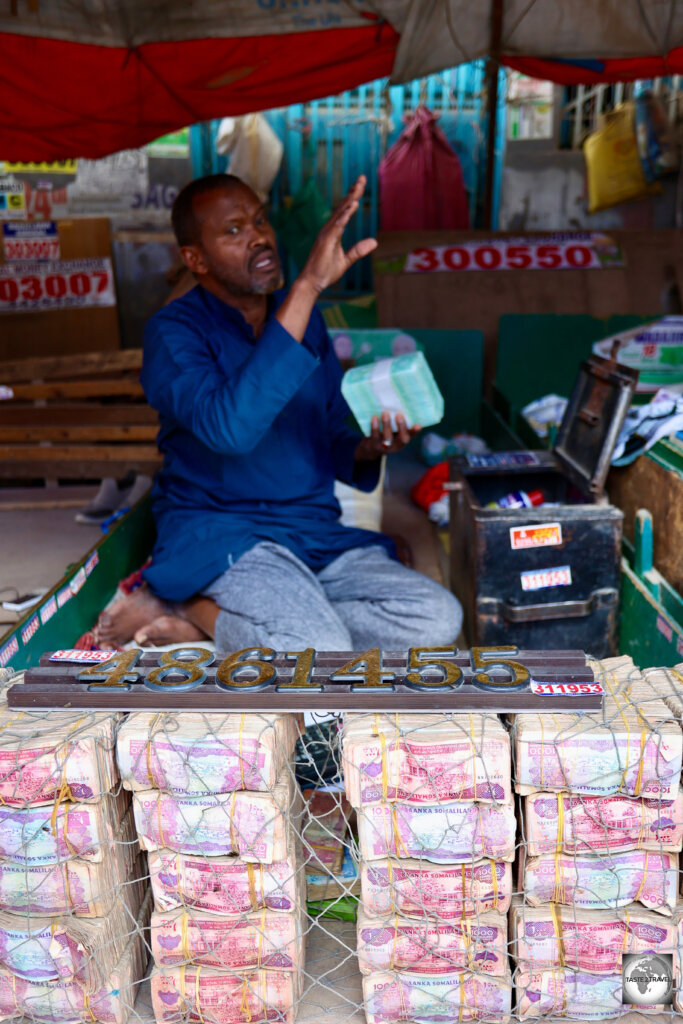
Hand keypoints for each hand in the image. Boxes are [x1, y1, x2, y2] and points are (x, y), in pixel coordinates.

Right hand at [299, 176, 376, 294]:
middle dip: (353, 191)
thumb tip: (374, 242)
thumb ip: (359, 250)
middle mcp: (329, 229)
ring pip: (340, 212)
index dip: (353, 197)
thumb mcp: (346, 260)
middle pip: (343, 206)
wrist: (312, 283)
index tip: (360, 184)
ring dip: (350, 199)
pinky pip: (338, 225)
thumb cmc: (326, 271)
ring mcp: (327, 234)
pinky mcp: (327, 240)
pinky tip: (353, 205)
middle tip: (362, 178)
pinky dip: (346, 214)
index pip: (344, 210)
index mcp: (334, 231)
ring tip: (359, 187)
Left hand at [355, 412, 421, 461]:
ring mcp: (385, 446)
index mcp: (403, 440)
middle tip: (399, 415)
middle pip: (402, 439)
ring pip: (387, 437)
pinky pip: (375, 435)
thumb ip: (399, 423)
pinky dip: (375, 426)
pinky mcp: (374, 444)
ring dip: (387, 425)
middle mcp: (396, 445)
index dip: (415, 431)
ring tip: (385, 413)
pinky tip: (374, 417)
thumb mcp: (394, 431)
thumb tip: (402, 405)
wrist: (371, 448)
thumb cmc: (386, 434)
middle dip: (401, 427)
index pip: (411, 436)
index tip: (419, 425)